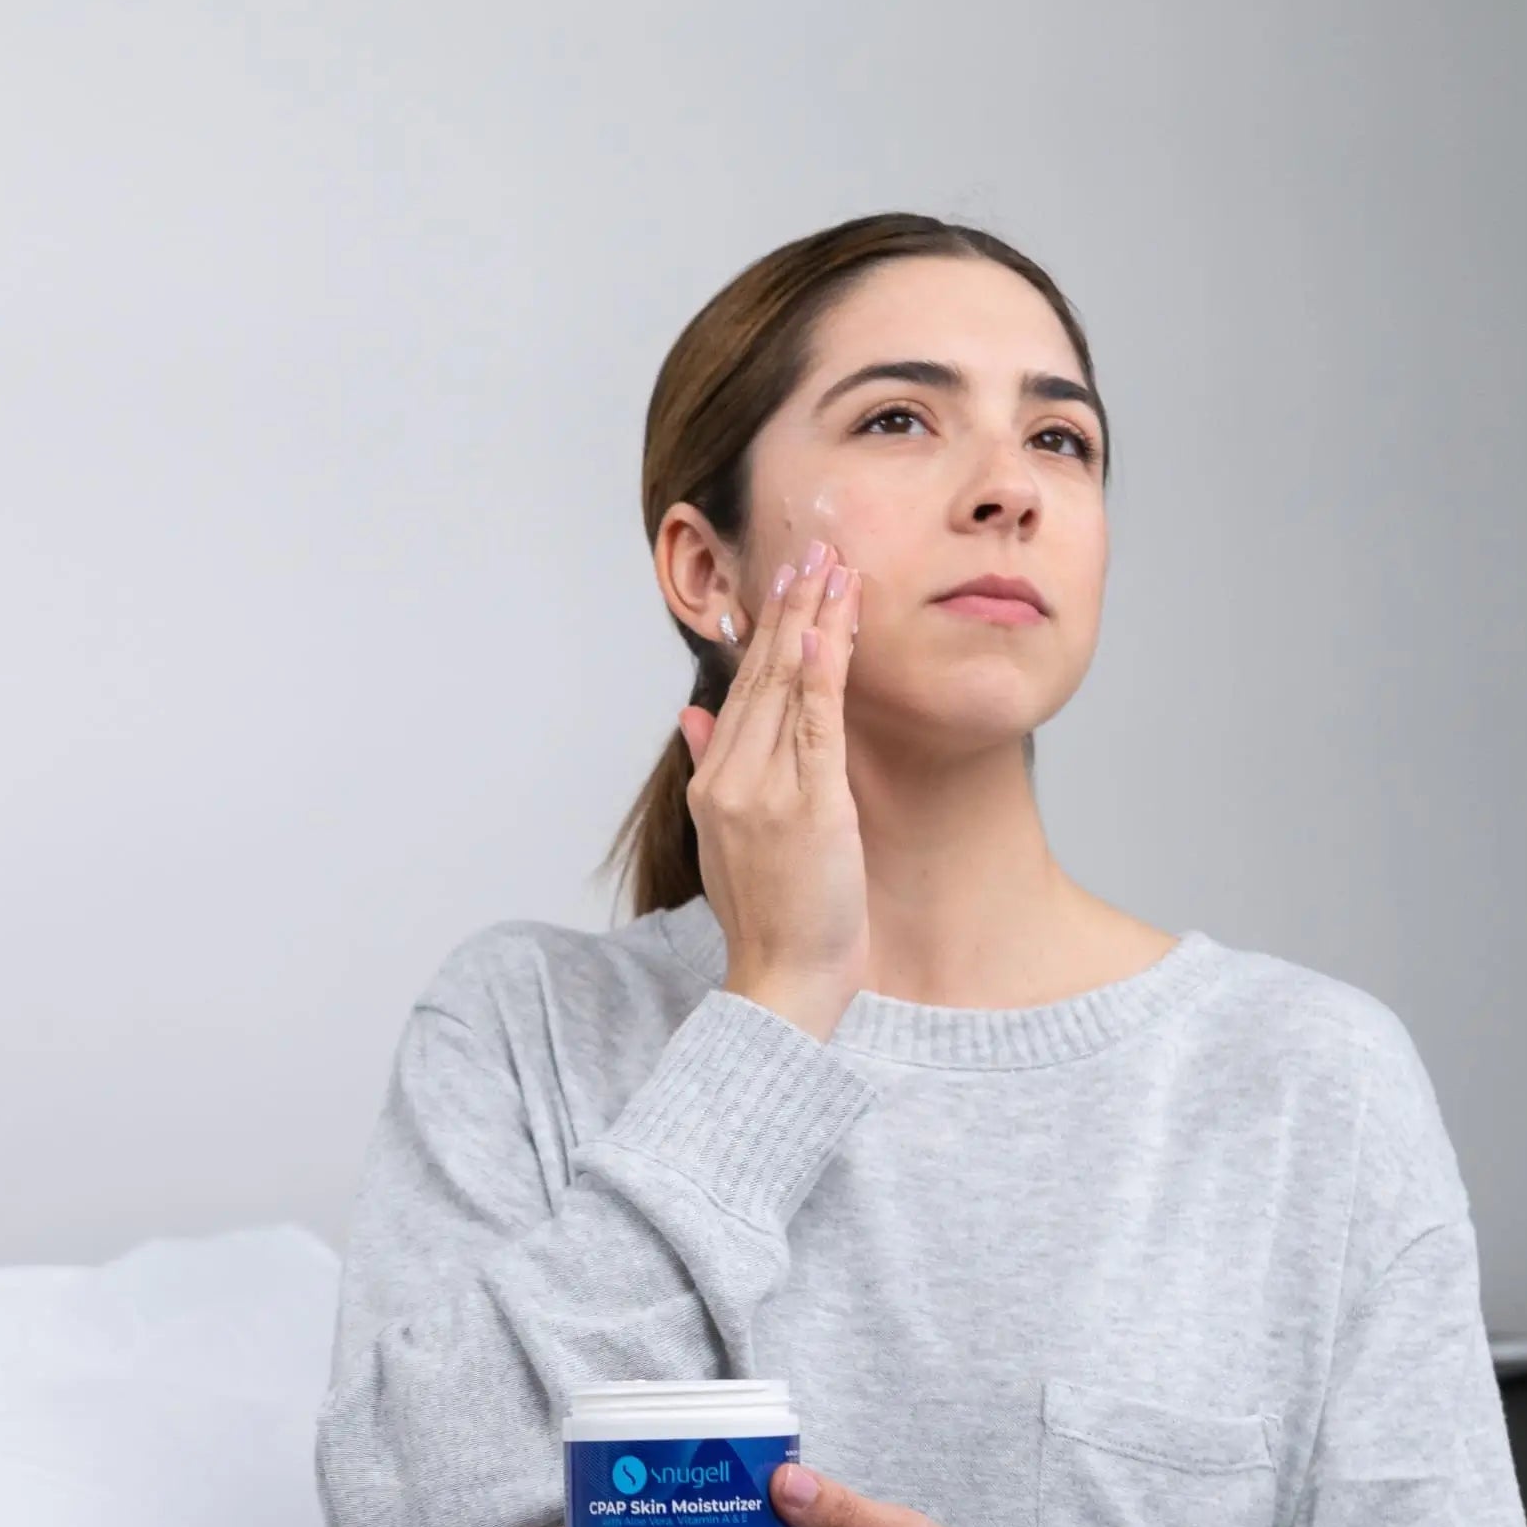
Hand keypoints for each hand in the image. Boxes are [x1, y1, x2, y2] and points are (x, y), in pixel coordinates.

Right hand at [675, 539, 868, 1043]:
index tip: (786, 580)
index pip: (743, 690)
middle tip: (815, 546)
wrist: (780, 980)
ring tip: (834, 567)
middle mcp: (730, 777)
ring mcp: (765, 790)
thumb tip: (691, 712)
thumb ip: (706, 767)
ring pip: (791, 688)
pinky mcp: (808, 807)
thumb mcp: (723, 840)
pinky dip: (823, 674)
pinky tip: (830, 628)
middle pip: (764, 675)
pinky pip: (815, 725)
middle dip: (791, 606)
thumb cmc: (767, 917)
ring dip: (814, 620)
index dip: (767, 630)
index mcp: (713, 783)